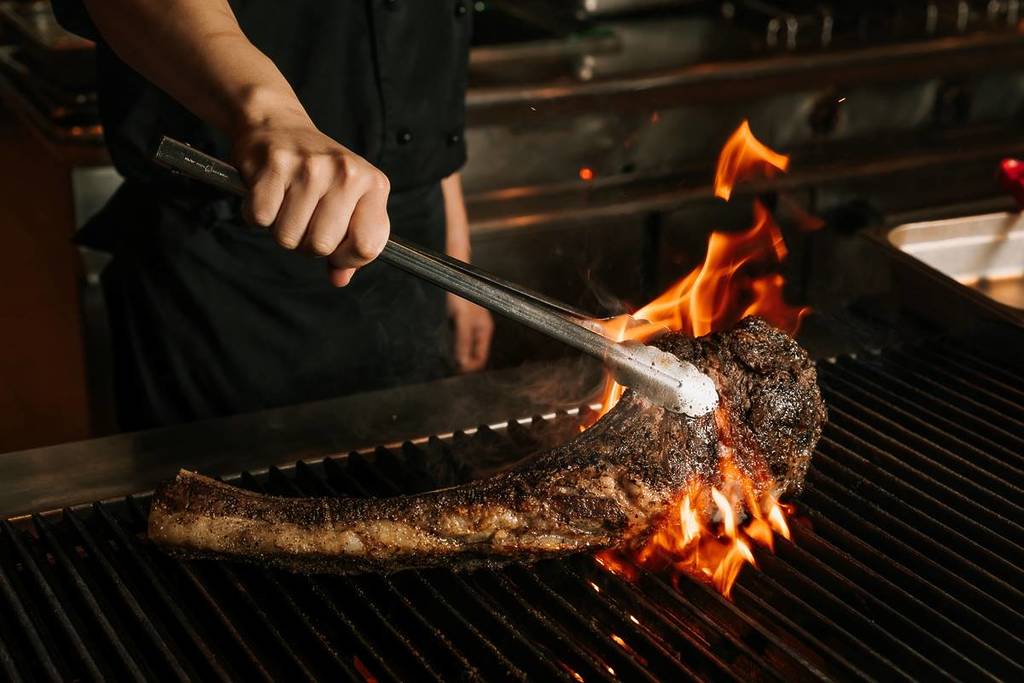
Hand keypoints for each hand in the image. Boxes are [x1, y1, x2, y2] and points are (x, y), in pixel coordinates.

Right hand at [233, 112, 390, 285]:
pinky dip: (258, 215)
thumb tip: (340, 279)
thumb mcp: (348, 201)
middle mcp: (346, 173)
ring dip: (281, 229)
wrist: (279, 124)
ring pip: (288, 237)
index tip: (335, 248)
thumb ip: (351, 243)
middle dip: (306, 243)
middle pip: (321, 246)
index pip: (367, 247)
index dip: (346, 258)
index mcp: (373, 185)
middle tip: (304, 217)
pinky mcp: (275, 165)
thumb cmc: (318, 173)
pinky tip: (267, 194)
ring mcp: (310, 167)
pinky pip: (260, 219)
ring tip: (286, 203)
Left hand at [448, 294, 492, 372]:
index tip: (458, 370)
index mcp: (484, 331)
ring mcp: (470, 327)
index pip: (481, 357)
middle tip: (451, 369)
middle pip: (474, 355)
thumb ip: (463, 341)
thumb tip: (462, 363)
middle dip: (464, 363)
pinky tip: (446, 349)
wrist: (454, 277)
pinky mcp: (460, 323)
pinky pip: (459, 341)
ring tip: (448, 361)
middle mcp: (479, 330)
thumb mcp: (462, 320)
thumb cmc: (462, 296)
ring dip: (458, 356)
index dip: (471, 366)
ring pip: (466, 349)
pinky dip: (454, 347)